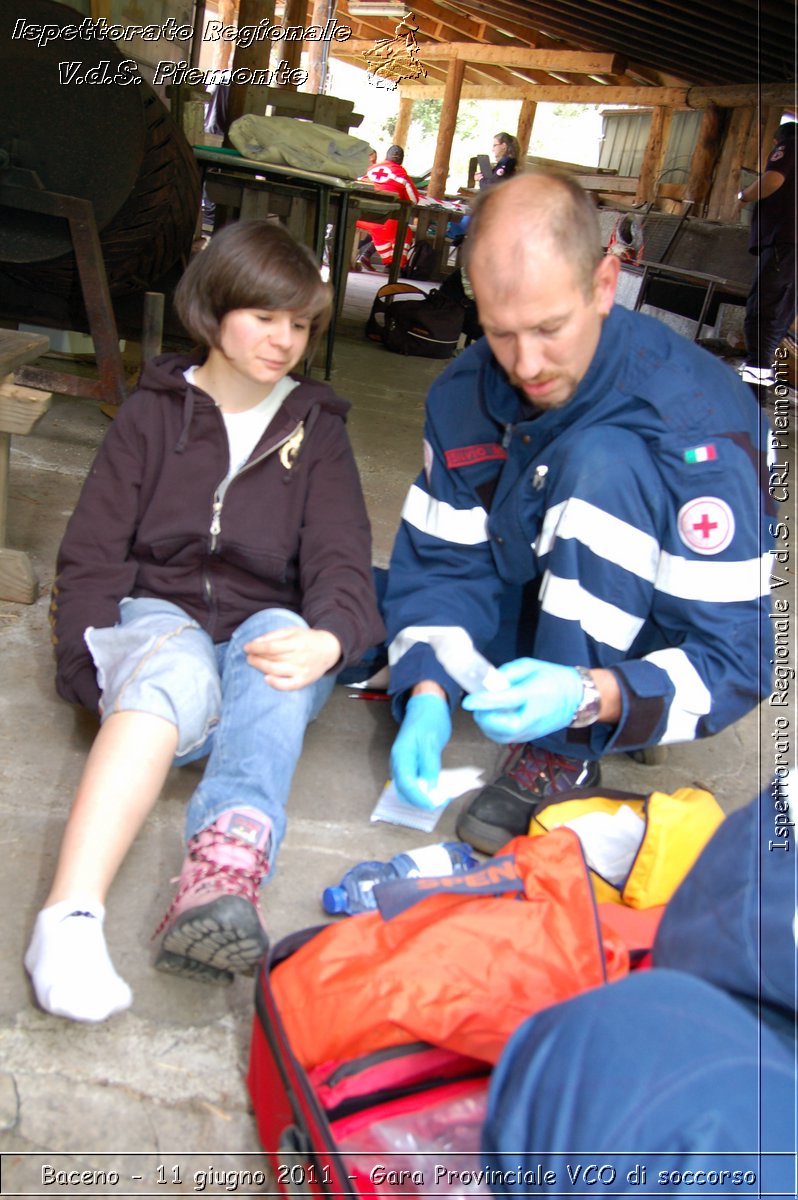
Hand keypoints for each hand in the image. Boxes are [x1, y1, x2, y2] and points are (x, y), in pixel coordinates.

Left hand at [244, 627, 340, 689]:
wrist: (329, 649)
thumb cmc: (307, 639)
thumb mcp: (292, 631)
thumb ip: (274, 635)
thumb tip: (255, 642)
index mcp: (297, 642)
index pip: (271, 647)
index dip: (256, 647)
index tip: (246, 647)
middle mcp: (300, 657)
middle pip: (272, 659)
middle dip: (256, 657)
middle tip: (248, 656)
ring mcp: (302, 671)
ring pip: (276, 671)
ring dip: (261, 667)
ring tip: (253, 663)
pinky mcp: (303, 681)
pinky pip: (288, 686)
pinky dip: (275, 684)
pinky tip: (266, 679)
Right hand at [390, 693, 451, 808]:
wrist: (426, 704)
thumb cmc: (429, 719)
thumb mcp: (432, 742)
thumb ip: (430, 766)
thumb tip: (430, 789)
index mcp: (401, 755)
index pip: (406, 784)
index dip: (418, 798)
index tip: (433, 805)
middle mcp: (399, 761)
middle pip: (405, 789)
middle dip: (421, 800)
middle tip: (441, 802)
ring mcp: (404, 762)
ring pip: (409, 787)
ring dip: (423, 795)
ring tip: (441, 797)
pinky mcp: (411, 763)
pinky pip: (415, 780)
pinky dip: (425, 788)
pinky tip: (437, 788)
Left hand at [462, 657, 583, 742]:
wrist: (577, 698)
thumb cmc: (554, 678)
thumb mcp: (531, 666)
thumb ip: (508, 673)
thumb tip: (489, 682)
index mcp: (532, 695)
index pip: (502, 701)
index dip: (482, 701)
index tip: (468, 701)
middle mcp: (530, 718)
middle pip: (497, 726)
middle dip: (483, 715)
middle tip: (479, 701)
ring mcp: (529, 731)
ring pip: (498, 735)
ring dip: (486, 723)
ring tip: (487, 708)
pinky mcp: (528, 737)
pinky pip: (503, 737)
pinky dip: (494, 729)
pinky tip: (496, 716)